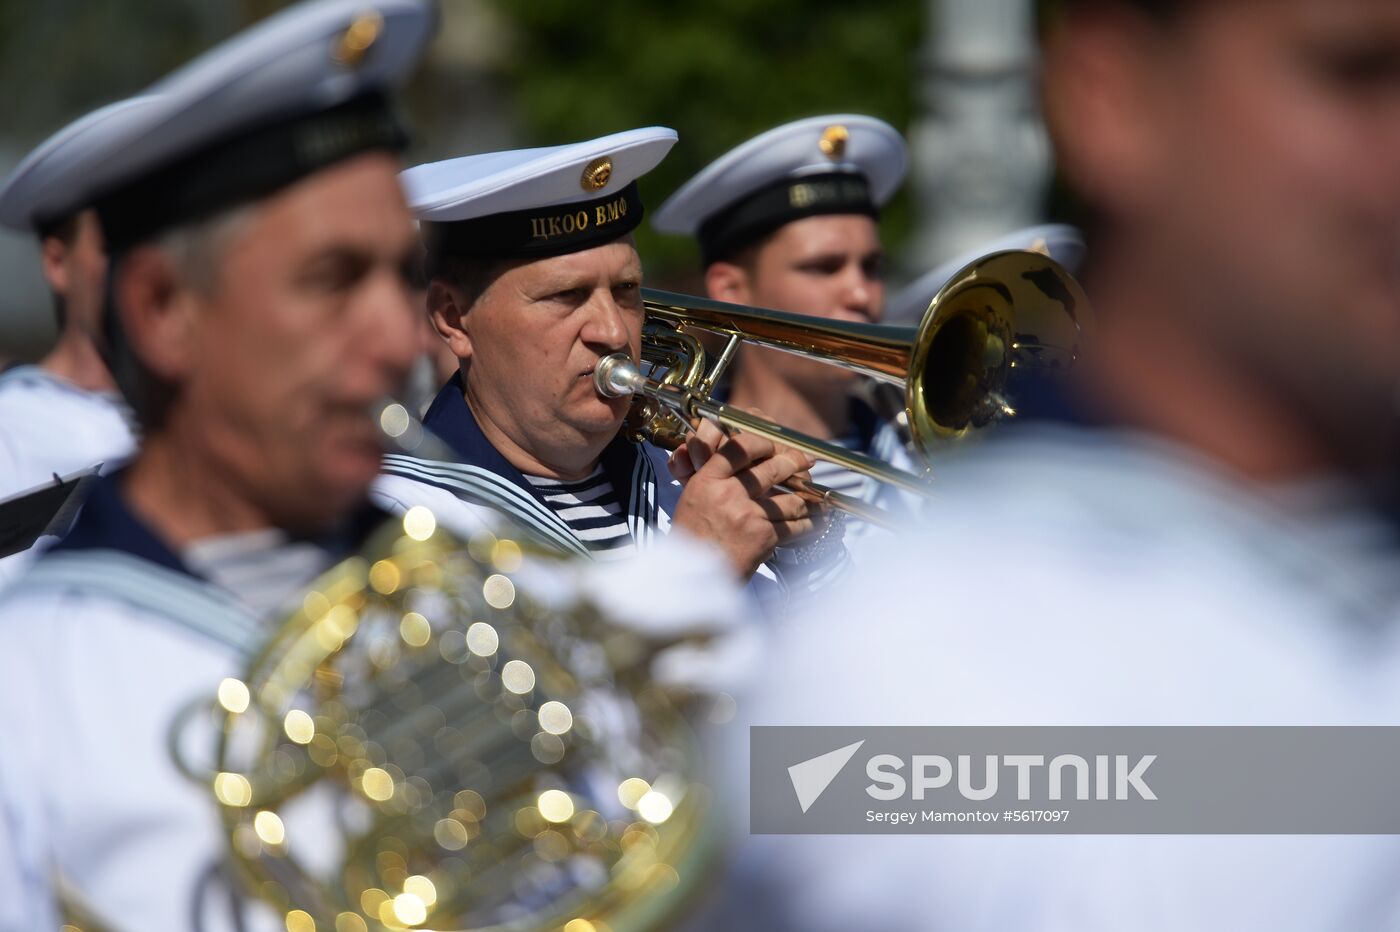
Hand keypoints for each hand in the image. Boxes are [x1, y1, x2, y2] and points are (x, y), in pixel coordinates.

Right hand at [668, 416, 818, 578]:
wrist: (692, 576)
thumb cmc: (692, 537)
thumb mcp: (693, 498)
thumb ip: (714, 477)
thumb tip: (740, 460)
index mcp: (708, 481)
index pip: (739, 448)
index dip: (762, 442)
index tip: (773, 444)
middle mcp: (729, 494)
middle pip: (772, 468)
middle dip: (794, 462)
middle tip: (805, 460)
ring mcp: (749, 515)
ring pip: (790, 498)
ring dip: (806, 498)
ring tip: (814, 496)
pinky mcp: (764, 536)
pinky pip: (795, 526)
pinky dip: (809, 524)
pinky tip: (815, 522)